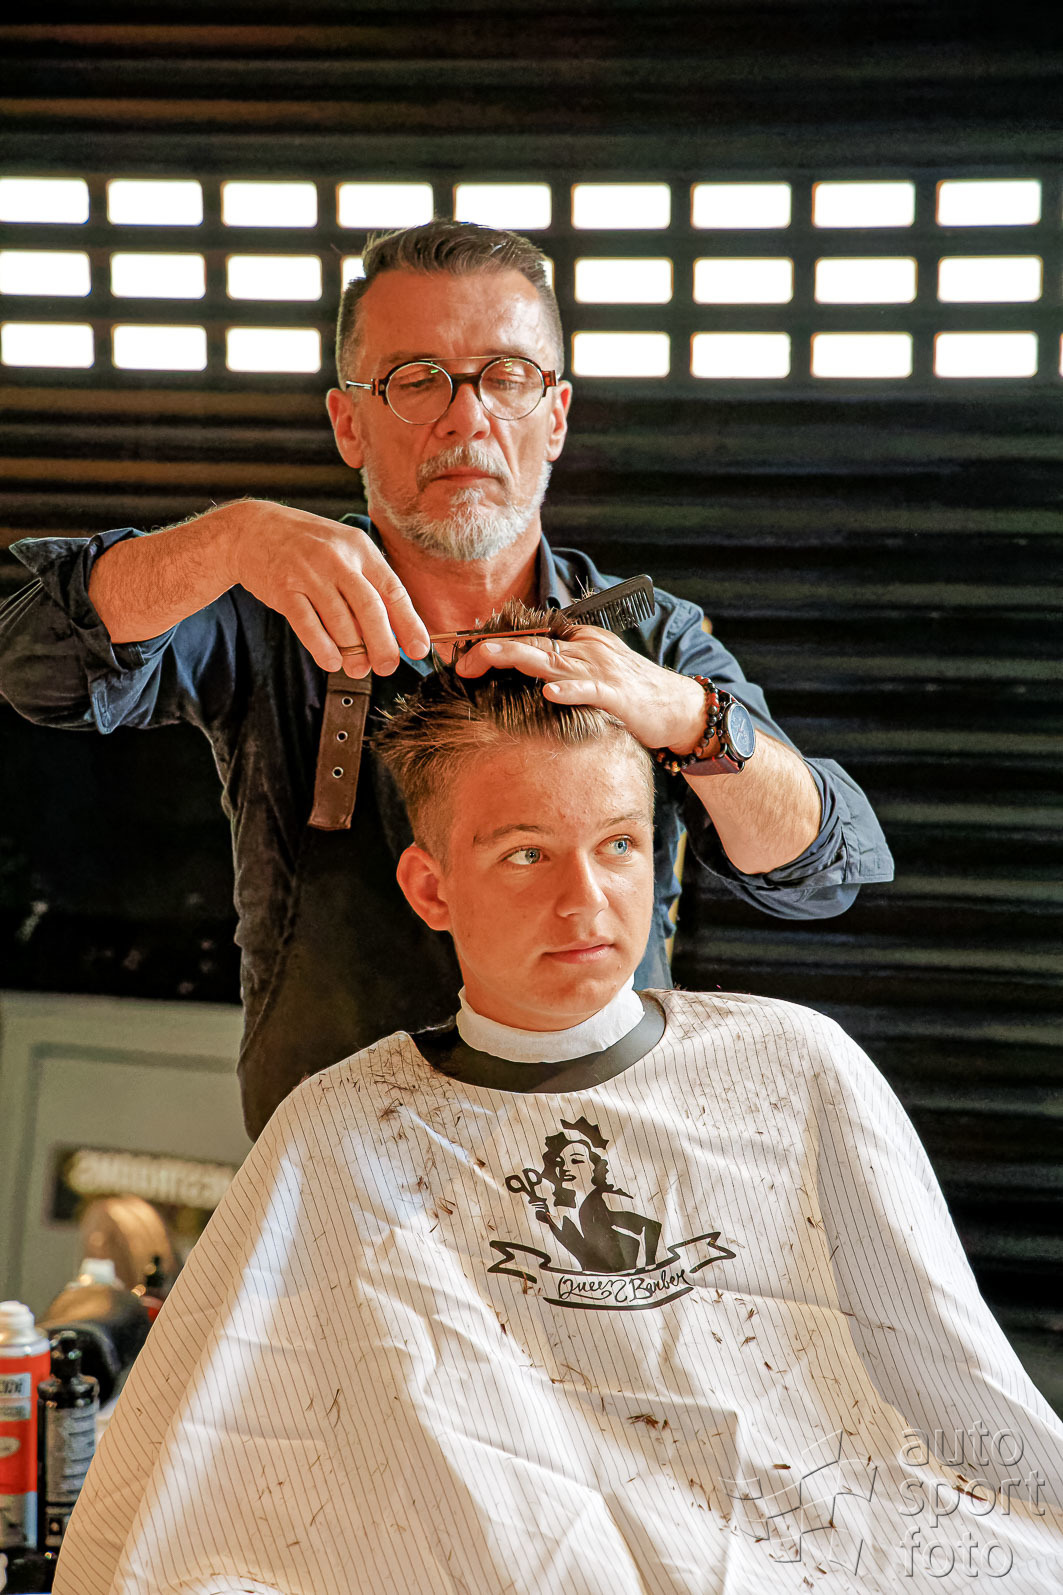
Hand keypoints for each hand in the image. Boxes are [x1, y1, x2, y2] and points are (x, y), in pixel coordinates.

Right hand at [227, 501, 429, 676]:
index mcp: (360, 548)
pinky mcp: (283, 589)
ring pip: (339, 620)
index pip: (393, 589)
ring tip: (358, 669)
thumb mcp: (344, 551)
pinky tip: (332, 661)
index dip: (409, 623)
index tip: (419, 649)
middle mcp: (337, 559)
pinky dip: (322, 648)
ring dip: (353, 652)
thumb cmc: (308, 547)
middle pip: (369, 608)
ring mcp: (309, 573)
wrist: (252, 529)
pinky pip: (307, 625)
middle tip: (387, 667)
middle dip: (383, 644)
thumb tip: (394, 631)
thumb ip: (368, 584)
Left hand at [454, 626, 706, 752]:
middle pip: (531, 644)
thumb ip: (561, 669)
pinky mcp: (618, 694)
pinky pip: (589, 690)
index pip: (528, 638)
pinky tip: (547, 693)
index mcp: (579, 641)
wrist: (680, 707)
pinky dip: (569, 690)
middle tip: (459, 662)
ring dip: (515, 660)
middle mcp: (587, 648)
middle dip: (492, 651)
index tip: (462, 655)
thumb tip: (525, 673)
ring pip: (552, 660)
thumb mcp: (592, 673)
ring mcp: (602, 669)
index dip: (494, 644)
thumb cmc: (633, 694)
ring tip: (484, 659)